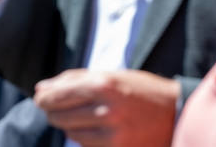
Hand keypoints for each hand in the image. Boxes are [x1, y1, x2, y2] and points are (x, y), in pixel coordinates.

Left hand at [33, 69, 179, 146]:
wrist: (176, 115)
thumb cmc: (141, 90)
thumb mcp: (112, 75)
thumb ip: (76, 79)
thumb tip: (42, 89)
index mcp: (105, 85)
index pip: (59, 94)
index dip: (44, 97)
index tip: (39, 97)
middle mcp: (107, 110)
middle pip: (60, 116)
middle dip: (53, 111)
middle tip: (55, 107)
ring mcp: (112, 135)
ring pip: (70, 133)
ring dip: (69, 125)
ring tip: (82, 116)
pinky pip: (85, 145)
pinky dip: (84, 137)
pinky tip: (95, 128)